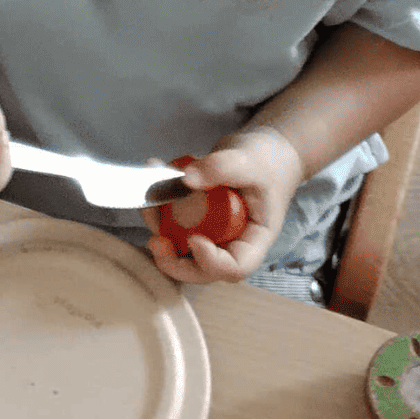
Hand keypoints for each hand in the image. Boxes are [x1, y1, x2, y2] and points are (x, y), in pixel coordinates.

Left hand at [143, 124, 304, 284]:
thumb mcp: (249, 161)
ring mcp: (210, 232)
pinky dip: (158, 202)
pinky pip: (171, 220)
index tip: (194, 239)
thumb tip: (187, 178)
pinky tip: (156, 170)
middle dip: (174, 260)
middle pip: (201, 268)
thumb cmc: (268, 161)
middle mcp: (230, 242)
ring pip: (179, 245)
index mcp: (254, 239)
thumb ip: (221, 168)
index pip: (235, 267)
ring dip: (158, 223)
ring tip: (151, 192)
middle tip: (155, 241)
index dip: (211, 262)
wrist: (264, 150)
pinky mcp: (194, 219)